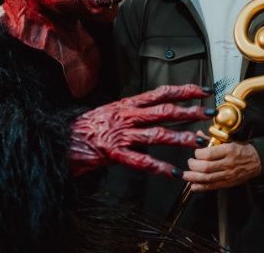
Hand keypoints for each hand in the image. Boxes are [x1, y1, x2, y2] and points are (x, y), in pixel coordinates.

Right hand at [69, 84, 211, 176]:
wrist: (56, 139)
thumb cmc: (82, 128)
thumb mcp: (109, 112)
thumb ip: (132, 113)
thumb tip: (152, 114)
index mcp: (127, 104)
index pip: (161, 93)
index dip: (184, 90)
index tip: (202, 90)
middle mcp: (127, 116)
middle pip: (164, 111)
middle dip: (189, 111)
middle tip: (208, 112)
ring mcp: (122, 135)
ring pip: (158, 134)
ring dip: (181, 138)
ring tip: (199, 141)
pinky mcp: (114, 154)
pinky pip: (142, 162)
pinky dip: (160, 168)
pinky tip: (173, 173)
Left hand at [182, 132, 262, 190]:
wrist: (258, 161)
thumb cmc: (243, 150)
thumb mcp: (230, 141)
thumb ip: (213, 140)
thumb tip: (198, 135)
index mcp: (228, 150)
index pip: (208, 153)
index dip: (198, 154)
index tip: (195, 153)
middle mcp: (228, 163)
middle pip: (205, 167)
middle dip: (193, 165)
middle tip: (190, 163)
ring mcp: (228, 174)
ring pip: (207, 177)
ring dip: (193, 177)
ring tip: (185, 175)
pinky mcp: (229, 183)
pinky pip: (213, 186)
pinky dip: (202, 187)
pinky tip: (194, 186)